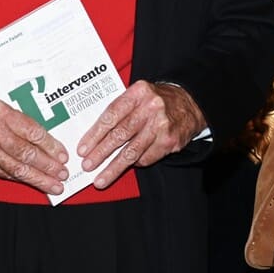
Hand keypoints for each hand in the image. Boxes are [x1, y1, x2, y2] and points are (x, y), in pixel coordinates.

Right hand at [0, 81, 68, 195]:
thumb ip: (17, 119)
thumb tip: (42, 136)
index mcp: (0, 113)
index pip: (32, 132)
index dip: (50, 146)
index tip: (63, 154)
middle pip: (27, 154)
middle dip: (48, 166)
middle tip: (63, 173)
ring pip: (16, 169)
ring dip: (38, 179)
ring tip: (53, 185)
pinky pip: (2, 173)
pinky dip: (19, 178)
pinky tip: (31, 182)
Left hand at [76, 81, 206, 188]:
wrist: (191, 102)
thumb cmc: (157, 100)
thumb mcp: (139, 94)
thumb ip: (120, 108)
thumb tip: (94, 135)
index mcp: (138, 92)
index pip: (111, 115)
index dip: (95, 134)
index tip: (82, 148)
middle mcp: (150, 107)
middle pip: (120, 134)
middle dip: (100, 153)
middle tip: (87, 165)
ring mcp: (161, 125)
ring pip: (132, 151)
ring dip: (113, 168)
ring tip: (99, 180)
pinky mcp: (170, 141)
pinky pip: (146, 157)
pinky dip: (135, 163)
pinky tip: (126, 166)